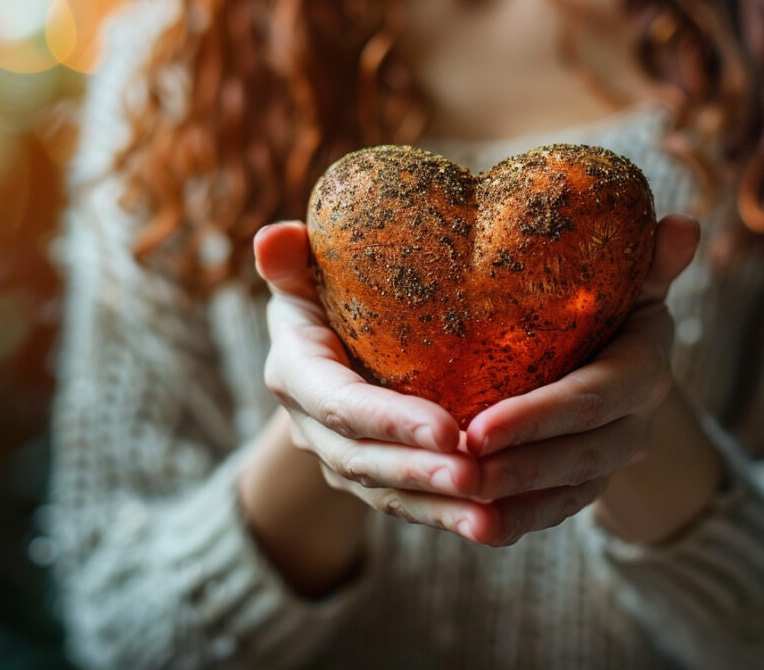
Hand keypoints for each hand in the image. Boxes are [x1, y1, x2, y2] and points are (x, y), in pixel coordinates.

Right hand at [251, 222, 494, 542]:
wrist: (326, 348)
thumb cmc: (326, 293)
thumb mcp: (305, 275)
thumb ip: (292, 261)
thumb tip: (273, 236)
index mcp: (296, 373)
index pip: (341, 404)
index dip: (390, 420)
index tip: (450, 428)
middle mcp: (311, 427)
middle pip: (364, 459)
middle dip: (420, 471)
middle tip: (477, 474)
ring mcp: (340, 461)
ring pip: (387, 493)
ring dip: (437, 507)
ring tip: (489, 514)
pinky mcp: (373, 482)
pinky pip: (407, 509)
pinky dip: (445, 521)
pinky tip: (490, 527)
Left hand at [463, 214, 715, 545]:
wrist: (619, 352)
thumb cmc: (611, 300)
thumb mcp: (630, 279)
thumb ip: (650, 260)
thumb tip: (683, 223)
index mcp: (644, 370)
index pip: (591, 400)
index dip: (538, 418)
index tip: (477, 427)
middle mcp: (636, 423)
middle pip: (578, 455)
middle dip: (518, 466)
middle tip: (457, 468)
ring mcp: (612, 460)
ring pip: (567, 492)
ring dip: (514, 501)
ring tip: (461, 504)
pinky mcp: (587, 485)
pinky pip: (558, 513)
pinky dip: (521, 523)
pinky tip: (476, 528)